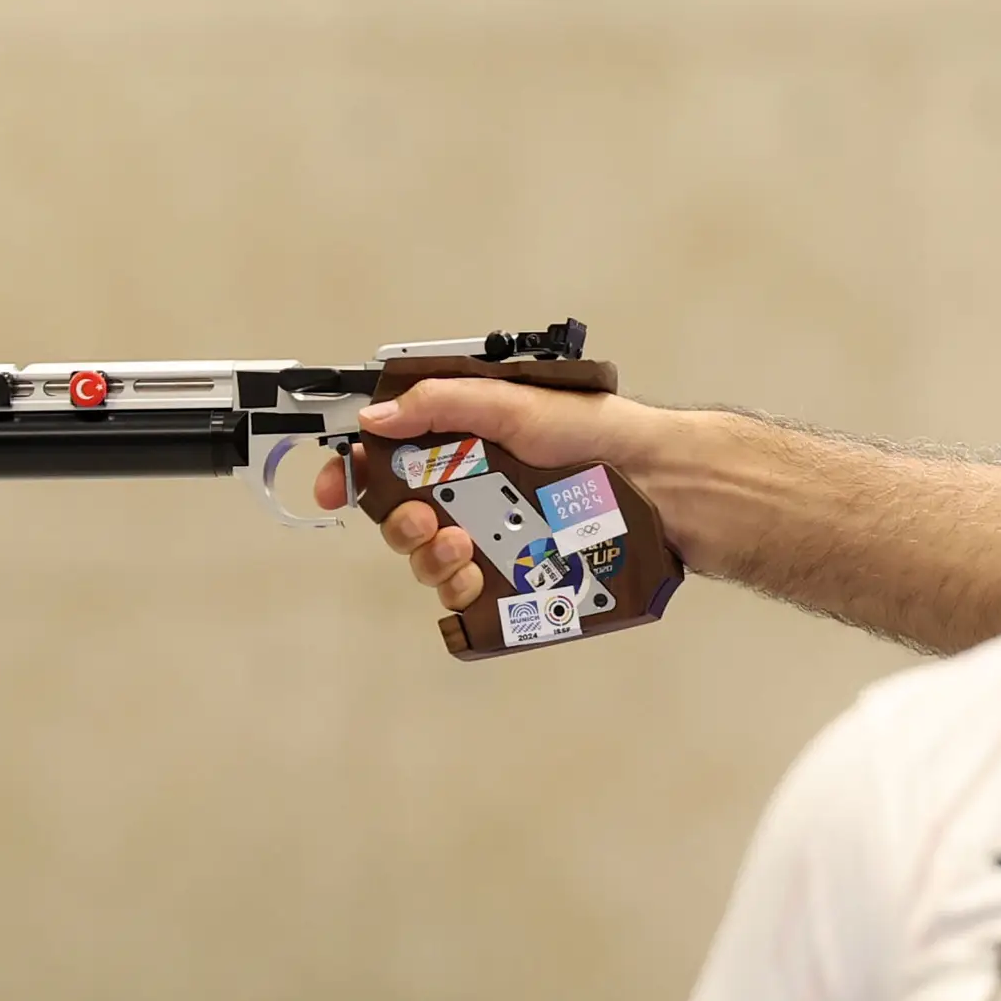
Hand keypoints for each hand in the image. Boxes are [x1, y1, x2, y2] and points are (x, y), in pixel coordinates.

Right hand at [311, 379, 669, 614]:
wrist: (664, 485)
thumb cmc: (600, 434)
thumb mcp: (515, 403)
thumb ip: (443, 406)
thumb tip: (374, 416)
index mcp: (468, 443)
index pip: (392, 458)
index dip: (355, 473)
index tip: (336, 488)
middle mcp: (477, 492)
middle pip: (402, 516)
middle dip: (398, 521)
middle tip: (425, 517)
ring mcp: (497, 539)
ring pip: (430, 561)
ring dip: (427, 556)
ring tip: (459, 545)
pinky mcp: (520, 580)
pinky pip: (467, 596)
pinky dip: (456, 590)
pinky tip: (471, 577)